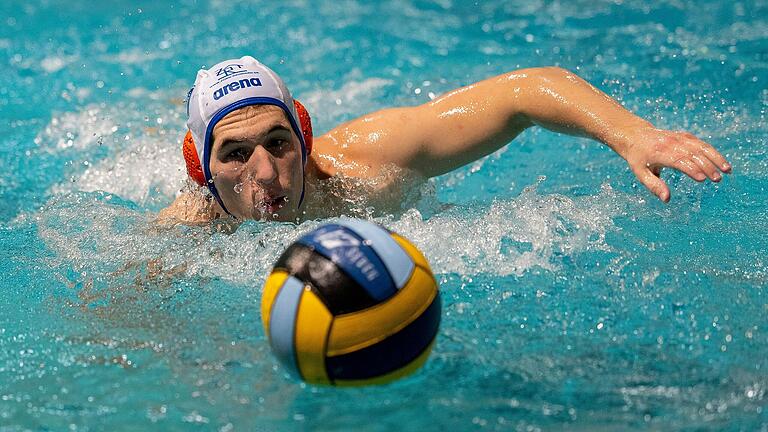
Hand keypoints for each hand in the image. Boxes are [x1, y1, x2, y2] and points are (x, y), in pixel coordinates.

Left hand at [616, 125, 731, 201]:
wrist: (636, 136)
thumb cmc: (638, 158)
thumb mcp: (640, 173)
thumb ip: (654, 186)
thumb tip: (667, 199)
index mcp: (659, 152)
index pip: (678, 160)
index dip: (691, 169)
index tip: (703, 179)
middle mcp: (671, 143)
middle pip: (693, 154)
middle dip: (707, 166)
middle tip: (717, 179)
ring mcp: (679, 138)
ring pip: (701, 147)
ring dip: (715, 157)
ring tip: (727, 170)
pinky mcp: (685, 136)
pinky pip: (701, 144)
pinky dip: (713, 152)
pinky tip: (722, 163)